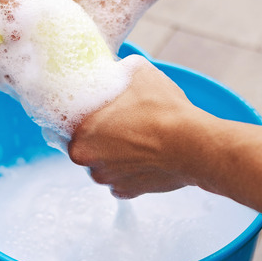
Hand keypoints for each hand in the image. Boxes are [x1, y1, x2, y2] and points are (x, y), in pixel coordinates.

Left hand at [68, 55, 214, 197]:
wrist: (192, 145)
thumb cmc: (161, 110)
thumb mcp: (137, 72)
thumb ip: (118, 71)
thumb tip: (118, 68)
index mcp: (81, 135)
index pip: (69, 124)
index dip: (85, 116)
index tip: (98, 111)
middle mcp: (88, 162)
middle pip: (86, 146)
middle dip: (100, 136)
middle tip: (121, 122)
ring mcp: (108, 180)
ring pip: (103, 164)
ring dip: (114, 154)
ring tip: (137, 139)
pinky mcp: (127, 192)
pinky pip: (121, 180)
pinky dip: (129, 171)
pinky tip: (144, 157)